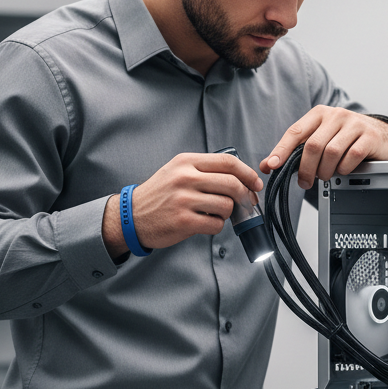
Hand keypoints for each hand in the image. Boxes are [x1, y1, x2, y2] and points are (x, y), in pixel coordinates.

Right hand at [102, 152, 263, 258]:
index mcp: (186, 162)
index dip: (247, 173)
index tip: (255, 183)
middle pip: (232, 183)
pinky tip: (207, 223)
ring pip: (226, 205)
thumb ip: (204, 170)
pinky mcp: (184, 221)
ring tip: (216, 213)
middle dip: (244, 195)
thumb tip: (240, 178)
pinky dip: (217, 226)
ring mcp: (184, 199)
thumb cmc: (159, 194)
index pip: (227, 162)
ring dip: (227, 213)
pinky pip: (216, 224)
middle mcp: (185, 178)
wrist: (132, 216)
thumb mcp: (177, 170)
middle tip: (245, 203)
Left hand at [260, 107, 387, 188]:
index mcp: (319, 114)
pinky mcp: (369, 136)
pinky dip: (344, 169)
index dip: (281, 150)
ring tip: (325, 176)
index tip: (272, 165)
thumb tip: (267, 165)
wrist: (380, 133)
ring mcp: (354, 124)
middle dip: (306, 169)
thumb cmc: (345, 138)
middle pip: (313, 146)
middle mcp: (336, 115)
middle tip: (305, 182)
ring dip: (325, 171)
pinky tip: (343, 170)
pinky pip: (351, 157)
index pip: (295, 132)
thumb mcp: (320, 139)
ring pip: (331, 152)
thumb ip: (295, 151)